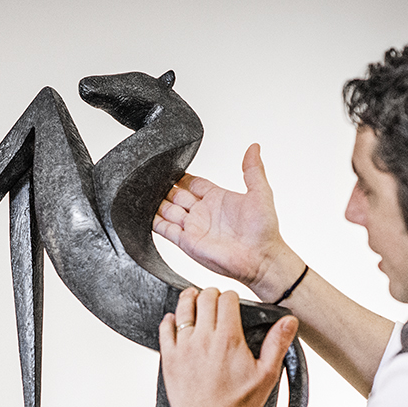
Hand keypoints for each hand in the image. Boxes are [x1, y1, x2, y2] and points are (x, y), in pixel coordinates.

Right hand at [154, 144, 304, 299]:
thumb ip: (253, 170)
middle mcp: (203, 212)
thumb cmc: (264, 230)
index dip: (181, 176)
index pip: (193, 183)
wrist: (260, 259)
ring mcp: (193, 227)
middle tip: (151, 178)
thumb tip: (254, 147)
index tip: (169, 166)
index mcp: (217, 197)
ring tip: (143, 192)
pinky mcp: (187, 242)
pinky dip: (153, 222)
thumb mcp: (260, 193)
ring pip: (168, 210)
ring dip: (156, 203)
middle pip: (177, 195)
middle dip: (164, 187)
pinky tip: (144, 213)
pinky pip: (165, 229)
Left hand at [159, 287, 297, 406]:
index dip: (230, 296)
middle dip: (211, 294)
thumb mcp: (266, 375)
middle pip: (204, 299)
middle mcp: (204, 338)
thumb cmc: (238, 404)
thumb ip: (277, 344)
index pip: (227, 299)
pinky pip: (165, 330)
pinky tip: (173, 319)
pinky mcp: (169, 359)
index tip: (231, 301)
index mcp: (228, 338)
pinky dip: (169, 320)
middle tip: (213, 298)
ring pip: (183, 310)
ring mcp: (184, 347)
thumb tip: (290, 321)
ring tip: (193, 296)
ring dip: (189, 299)